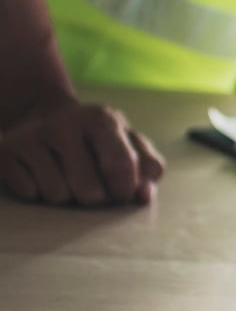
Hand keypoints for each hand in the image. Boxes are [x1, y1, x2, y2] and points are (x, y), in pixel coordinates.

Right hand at [0, 100, 164, 205]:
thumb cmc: (95, 138)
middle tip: (92, 184)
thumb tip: (145, 194)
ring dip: (66, 196)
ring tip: (64, 175)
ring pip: (58, 196)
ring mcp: (32, 136)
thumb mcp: (126, 141)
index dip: (126, 188)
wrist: (41, 113)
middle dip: (96, 198)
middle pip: (90, 192)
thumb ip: (146, 165)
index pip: (122, 166)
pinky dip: (37, 191)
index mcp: (102, 119)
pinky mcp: (5, 152)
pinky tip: (39, 172)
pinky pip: (29, 193)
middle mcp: (65, 123)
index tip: (121, 190)